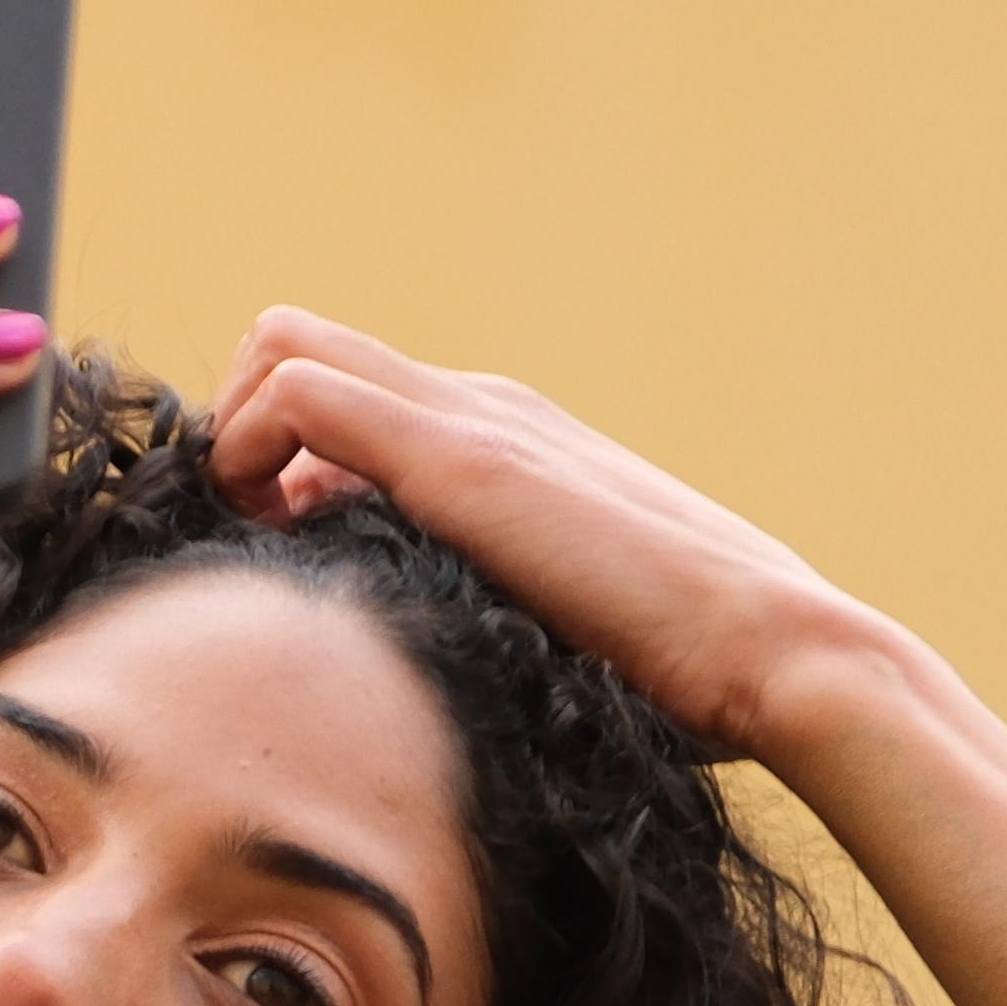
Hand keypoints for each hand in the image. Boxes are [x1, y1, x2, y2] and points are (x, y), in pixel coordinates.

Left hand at [198, 310, 883, 761]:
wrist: (773, 652)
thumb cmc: (670, 665)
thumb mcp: (536, 610)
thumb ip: (463, 583)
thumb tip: (374, 595)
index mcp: (497, 436)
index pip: (334, 384)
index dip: (267, 449)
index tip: (267, 543)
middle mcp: (478, 403)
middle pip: (290, 340)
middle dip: (235, 428)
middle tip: (246, 531)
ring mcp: (471, 419)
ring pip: (282, 343)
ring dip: (234, 435)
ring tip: (256, 536)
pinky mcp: (463, 458)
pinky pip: (296, 394)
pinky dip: (247, 451)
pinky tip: (273, 537)